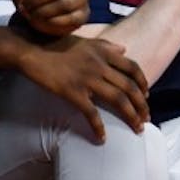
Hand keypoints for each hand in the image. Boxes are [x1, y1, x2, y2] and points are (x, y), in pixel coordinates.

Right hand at [16, 35, 149, 140]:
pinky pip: (91, 113)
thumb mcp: (87, 41)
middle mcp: (100, 66)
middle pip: (129, 88)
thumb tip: (125, 49)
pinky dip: (98, 127)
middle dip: (142, 105)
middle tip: (146, 118)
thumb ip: (107, 46)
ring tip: (137, 128)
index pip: (133, 69)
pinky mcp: (72, 92)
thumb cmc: (58, 45)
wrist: (32, 51)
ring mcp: (87, 79)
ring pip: (118, 100)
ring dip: (131, 116)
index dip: (143, 83)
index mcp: (105, 53)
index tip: (147, 95)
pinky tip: (102, 138)